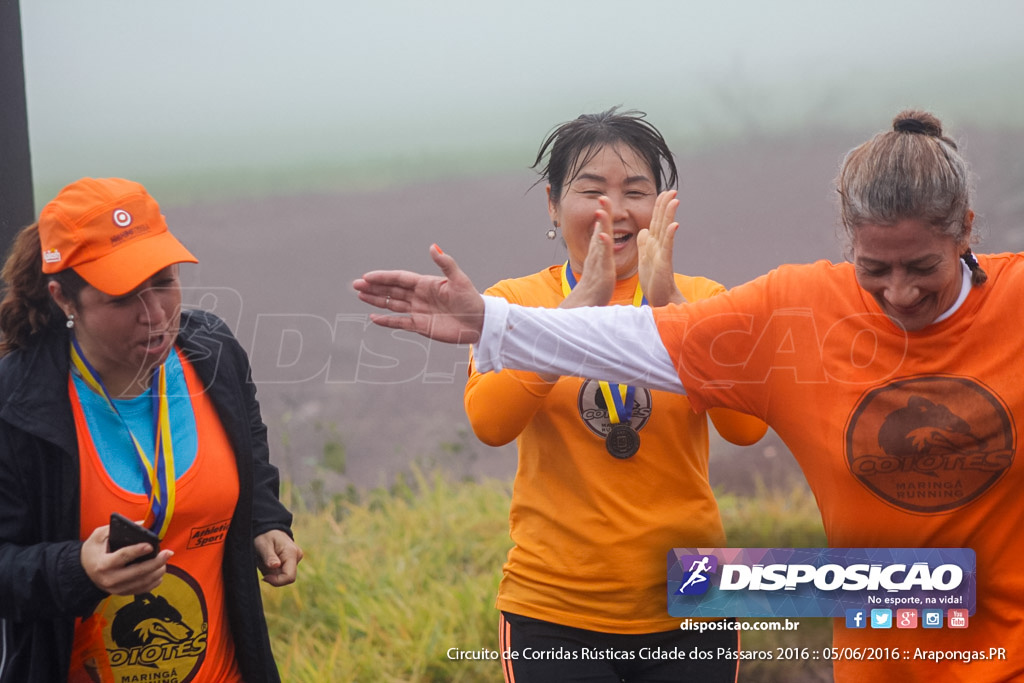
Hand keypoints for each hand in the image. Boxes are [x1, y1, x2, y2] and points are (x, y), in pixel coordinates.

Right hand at [81, 525, 172, 595]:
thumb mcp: (99, 536)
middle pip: (138, 572)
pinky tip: (159, 571)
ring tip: (165, 560)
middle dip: (156, 562)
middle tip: (168, 553)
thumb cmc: (93, 551)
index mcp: (103, 564)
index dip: (137, 551)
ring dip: (158, 571)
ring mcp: (117, 589)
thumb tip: (142, 523)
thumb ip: (117, 528)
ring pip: (143, 582)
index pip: (122, 557)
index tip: (150, 545)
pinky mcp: (123, 593)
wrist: (84, 571)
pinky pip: (143, 589)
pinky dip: (154, 581)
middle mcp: (110, 579)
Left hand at [254, 529, 302, 586]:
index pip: (289, 577)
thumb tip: (275, 566)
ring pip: (281, 575)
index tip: (264, 577)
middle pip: (285, 577)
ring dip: (270, 571)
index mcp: (291, 553)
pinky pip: (281, 572)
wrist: (269, 529)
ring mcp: (295, 559)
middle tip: (262, 562)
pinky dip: (272, 570)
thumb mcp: (264, 545)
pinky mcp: (292, 561)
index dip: (276, 581)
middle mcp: (297, 557)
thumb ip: (270, 556)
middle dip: (271, 574)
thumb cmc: (265, 536)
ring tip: (264, 559)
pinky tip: (268, 561)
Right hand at [354, 244, 484, 342]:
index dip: (383, 277)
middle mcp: (420, 296)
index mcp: (426, 283)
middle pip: (392, 290)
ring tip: (360, 296)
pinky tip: (374, 318)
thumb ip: (445, 264)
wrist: (479, 323)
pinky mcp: (421, 326)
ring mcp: (419, 311)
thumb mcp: (459, 280)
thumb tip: (433, 247)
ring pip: (393, 304)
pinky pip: (400, 323)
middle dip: (374, 288)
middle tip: (355, 285)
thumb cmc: (471, 300)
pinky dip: (387, 321)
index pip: (399, 278)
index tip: (367, 277)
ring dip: (377, 301)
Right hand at [564, 198, 615, 307]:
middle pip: (600, 229)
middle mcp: (597, 254)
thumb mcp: (600, 266)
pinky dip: (603, 245)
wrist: (586, 304)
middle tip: (603, 197)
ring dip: (601, 225)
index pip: (601, 229)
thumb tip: (603, 245)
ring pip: (600, 240)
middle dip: (602, 213)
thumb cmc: (595, 287)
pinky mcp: (602, 271)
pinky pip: (603, 256)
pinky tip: (603, 235)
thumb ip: (601, 255)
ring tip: (601, 211)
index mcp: (598, 252)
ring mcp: (599, 261)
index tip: (604, 200)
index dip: (603, 215)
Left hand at [638, 190, 684, 305]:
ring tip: (675, 201)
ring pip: (666, 231)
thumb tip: (642, 229)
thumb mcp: (644, 259)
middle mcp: (659, 246)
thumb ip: (644, 244)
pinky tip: (674, 225)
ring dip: (670, 215)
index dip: (658, 207)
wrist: (660, 299)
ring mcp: (663, 254)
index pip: (655, 221)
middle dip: (666, 206)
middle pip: (662, 222)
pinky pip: (667, 248)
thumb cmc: (653, 281)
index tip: (662, 193)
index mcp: (653, 244)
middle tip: (672, 190)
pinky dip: (670, 236)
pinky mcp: (664, 263)